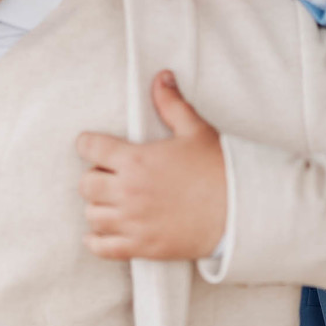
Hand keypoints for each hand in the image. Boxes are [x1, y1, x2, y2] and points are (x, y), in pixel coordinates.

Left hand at [76, 70, 225, 259]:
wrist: (239, 212)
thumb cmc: (218, 169)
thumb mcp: (196, 130)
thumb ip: (172, 104)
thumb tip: (161, 77)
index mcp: (136, 160)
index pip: (91, 148)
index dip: (88, 144)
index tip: (92, 146)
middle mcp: (128, 191)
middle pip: (86, 184)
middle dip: (94, 177)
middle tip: (109, 176)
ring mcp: (133, 221)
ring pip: (92, 215)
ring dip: (98, 207)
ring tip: (111, 203)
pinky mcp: (142, 246)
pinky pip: (102, 248)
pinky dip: (96, 241)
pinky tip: (101, 233)